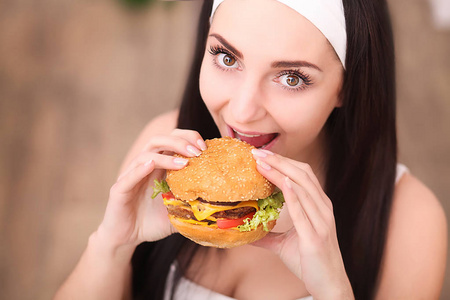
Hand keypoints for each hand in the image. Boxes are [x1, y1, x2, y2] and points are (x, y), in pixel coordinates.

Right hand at [96, 129, 206, 249]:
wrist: (127, 237)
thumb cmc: (152, 221)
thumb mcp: (179, 211)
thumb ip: (195, 205)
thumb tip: (221, 208)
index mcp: (160, 167)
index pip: (172, 140)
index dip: (188, 138)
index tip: (205, 147)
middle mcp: (145, 166)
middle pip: (159, 140)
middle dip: (180, 141)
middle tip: (198, 151)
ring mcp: (131, 176)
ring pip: (146, 155)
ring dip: (166, 155)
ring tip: (184, 162)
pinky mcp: (119, 190)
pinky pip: (129, 176)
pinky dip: (140, 169)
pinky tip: (151, 165)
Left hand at [251, 149, 353, 299]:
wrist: (330, 285)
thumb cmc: (310, 262)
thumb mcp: (285, 244)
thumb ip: (268, 235)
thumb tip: (247, 233)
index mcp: (319, 207)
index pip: (303, 175)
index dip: (284, 162)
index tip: (263, 155)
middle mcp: (323, 209)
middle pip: (303, 175)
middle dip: (280, 161)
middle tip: (258, 153)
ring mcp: (322, 222)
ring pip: (302, 188)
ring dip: (281, 172)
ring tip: (262, 163)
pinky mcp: (315, 237)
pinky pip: (304, 211)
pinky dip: (293, 195)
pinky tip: (282, 183)